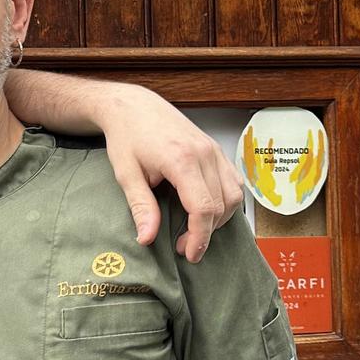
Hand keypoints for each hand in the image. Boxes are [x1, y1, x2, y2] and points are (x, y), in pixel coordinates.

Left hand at [97, 84, 243, 260]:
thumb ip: (140, 207)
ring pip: (233, 195)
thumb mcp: (126, 174)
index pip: (202, 208)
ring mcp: (213, 149)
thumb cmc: (128, 136)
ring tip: (195, 230)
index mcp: (182, 159)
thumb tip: (147, 238)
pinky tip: (208, 210)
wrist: (134, 106)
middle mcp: (204, 153)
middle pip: (220, 205)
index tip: (189, 253)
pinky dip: (226, 201)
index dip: (199, 236)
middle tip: (185, 247)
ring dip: (219, 219)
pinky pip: (233, 181)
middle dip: (206, 233)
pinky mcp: (216, 149)